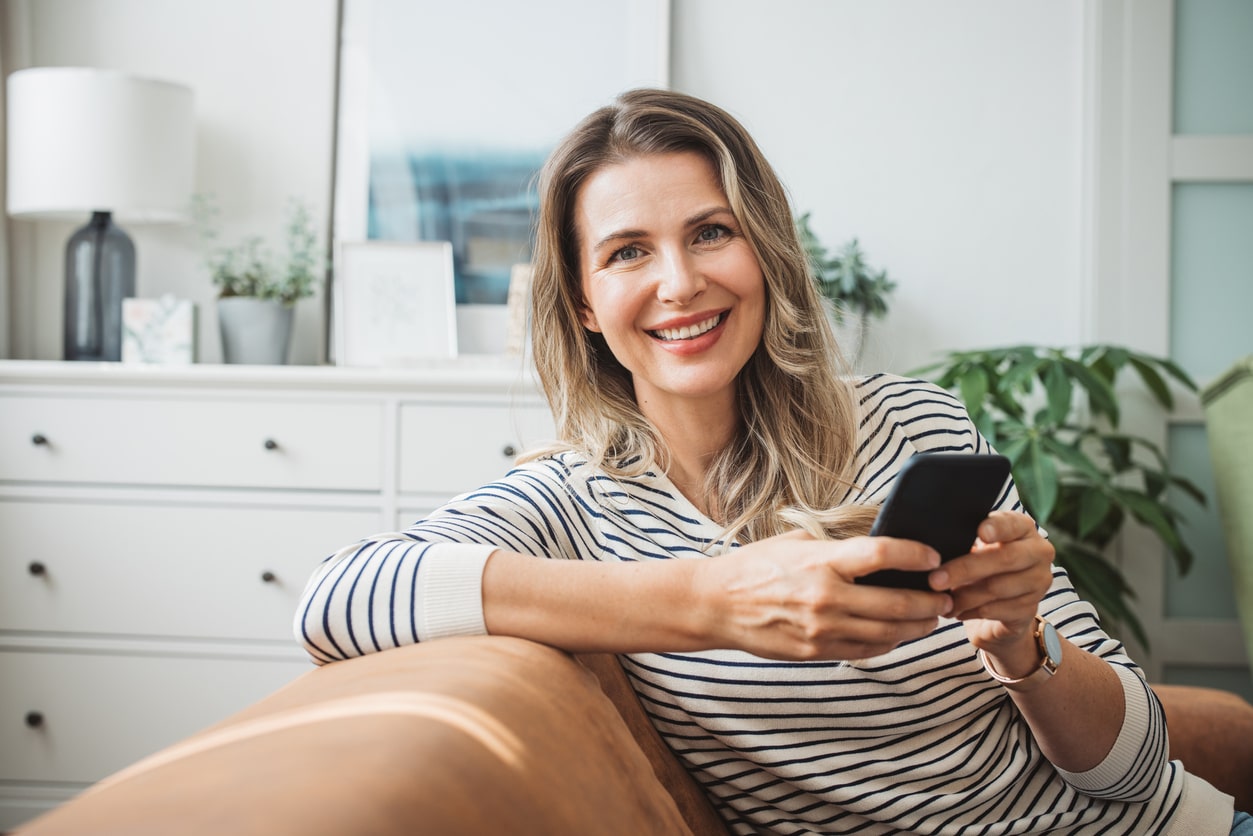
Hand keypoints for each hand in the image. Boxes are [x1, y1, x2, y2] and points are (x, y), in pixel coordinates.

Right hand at [695, 530, 953, 660]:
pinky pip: (866, 651)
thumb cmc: (755, 566)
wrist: (716, 604)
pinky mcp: (816, 651)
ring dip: (917, 626)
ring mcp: (822, 628)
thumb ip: (835, 548)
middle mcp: (825, 596)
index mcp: (821, 560)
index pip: (882, 554)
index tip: (934, 556)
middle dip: (930, 600)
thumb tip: (876, 547)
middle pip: (897, 602)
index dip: (916, 554)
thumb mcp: (795, 543)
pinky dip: (889, 643)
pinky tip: (898, 634)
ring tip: (931, 618)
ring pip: (888, 632)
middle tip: (947, 595)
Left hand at [928, 511, 1054, 672]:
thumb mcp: (974, 547)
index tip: (980, 533)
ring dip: (963, 595)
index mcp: (1023, 528)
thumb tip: (932, 545)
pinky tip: (955, 611)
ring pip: (997, 588)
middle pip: (1004, 559)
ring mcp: (1039, 582)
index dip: (998, 527)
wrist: (999, 607)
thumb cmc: (980, 566)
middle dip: (965, 569)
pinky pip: (996, 610)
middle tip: (934, 580)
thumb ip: (965, 539)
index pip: (1013, 524)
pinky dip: (970, 611)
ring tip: (940, 599)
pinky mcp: (1030, 609)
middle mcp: (1039, 552)